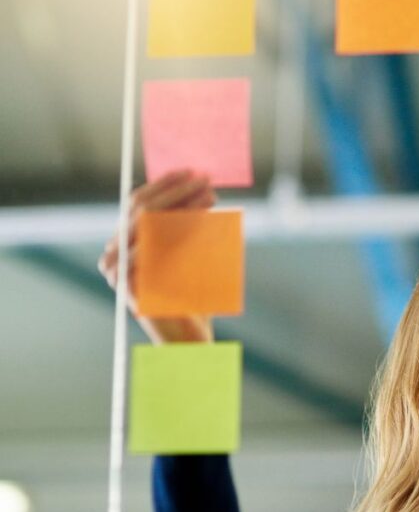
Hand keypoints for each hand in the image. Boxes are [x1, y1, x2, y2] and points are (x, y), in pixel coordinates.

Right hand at [97, 170, 216, 344]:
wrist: (189, 339)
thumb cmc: (192, 296)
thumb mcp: (192, 253)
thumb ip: (190, 226)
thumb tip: (204, 191)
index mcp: (125, 244)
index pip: (138, 203)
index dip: (165, 185)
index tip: (193, 172)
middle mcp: (115, 255)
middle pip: (140, 209)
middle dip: (176, 190)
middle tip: (205, 180)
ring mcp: (119, 271)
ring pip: (149, 225)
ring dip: (183, 206)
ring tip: (210, 196)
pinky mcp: (130, 286)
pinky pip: (156, 250)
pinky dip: (181, 231)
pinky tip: (203, 221)